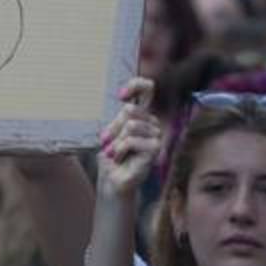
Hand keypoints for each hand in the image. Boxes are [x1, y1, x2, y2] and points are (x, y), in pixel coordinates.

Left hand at [98, 78, 160, 199]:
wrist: (113, 178)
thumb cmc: (112, 156)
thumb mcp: (112, 132)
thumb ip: (120, 118)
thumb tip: (126, 103)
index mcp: (142, 116)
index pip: (147, 90)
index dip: (136, 86)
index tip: (121, 96)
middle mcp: (152, 123)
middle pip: (130, 110)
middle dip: (114, 127)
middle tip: (108, 142)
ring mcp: (156, 136)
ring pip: (131, 126)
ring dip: (116, 141)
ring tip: (115, 152)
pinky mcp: (155, 149)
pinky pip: (131, 140)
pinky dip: (120, 149)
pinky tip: (119, 158)